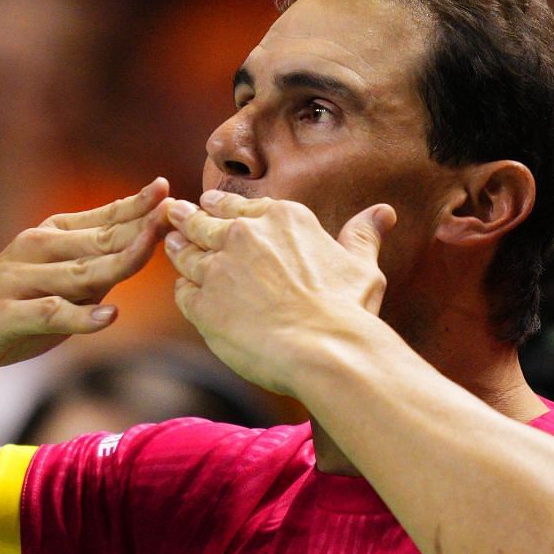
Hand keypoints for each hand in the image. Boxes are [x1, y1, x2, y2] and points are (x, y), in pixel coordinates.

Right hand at [0, 179, 167, 384]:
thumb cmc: (10, 309)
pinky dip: (81, 316)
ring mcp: (19, 280)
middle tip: (176, 217)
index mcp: (49, 236)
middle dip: (139, 229)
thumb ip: (93, 270)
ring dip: (119, 263)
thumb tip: (143, 253)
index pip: (102, 218)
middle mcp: (35, 249)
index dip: (136, 206)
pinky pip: (50, 313)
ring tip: (154, 252)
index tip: (169, 191)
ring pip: (80, 272)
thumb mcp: (54, 283)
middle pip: (99, 240)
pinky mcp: (6, 312)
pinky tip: (108, 318)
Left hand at [164, 189, 393, 395]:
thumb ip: (361, 236)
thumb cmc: (347, 309)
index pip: (237, 205)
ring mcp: (219, 268)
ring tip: (170, 244)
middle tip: (172, 213)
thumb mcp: (360, 264)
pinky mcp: (202, 303)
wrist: (325, 349)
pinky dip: (183, 289)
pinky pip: (183, 291)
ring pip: (186, 253)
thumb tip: (383, 213)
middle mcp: (243, 235)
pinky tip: (183, 289)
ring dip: (177, 248)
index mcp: (281, 218)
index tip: (208, 203)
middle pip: (202, 222)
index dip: (219, 205)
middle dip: (185, 217)